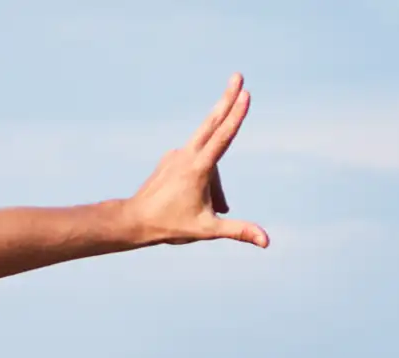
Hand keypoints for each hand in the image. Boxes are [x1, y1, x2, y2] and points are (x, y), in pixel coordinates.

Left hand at [125, 74, 268, 248]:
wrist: (133, 222)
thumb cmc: (168, 226)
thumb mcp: (206, 230)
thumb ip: (237, 231)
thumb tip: (266, 241)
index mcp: (197, 168)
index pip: (223, 136)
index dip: (236, 114)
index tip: (245, 94)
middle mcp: (186, 155)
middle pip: (212, 123)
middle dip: (227, 99)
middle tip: (238, 75)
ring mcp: (177, 156)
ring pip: (208, 153)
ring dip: (219, 177)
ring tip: (219, 207)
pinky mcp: (171, 159)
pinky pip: (198, 163)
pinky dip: (207, 179)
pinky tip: (197, 200)